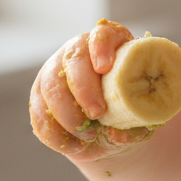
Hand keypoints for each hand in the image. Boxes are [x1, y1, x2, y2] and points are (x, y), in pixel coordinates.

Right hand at [29, 20, 151, 160]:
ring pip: (50, 86)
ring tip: (88, 137)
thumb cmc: (132, 114)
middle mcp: (81, 54)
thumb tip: (117, 134)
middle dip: (83, 88)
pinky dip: (54, 132)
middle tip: (97, 113)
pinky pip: (38, 112)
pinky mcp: (40, 95)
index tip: (105, 68)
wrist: (112, 132)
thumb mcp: (142, 117)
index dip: (102, 47)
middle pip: (74, 59)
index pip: (105, 34)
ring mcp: (56, 72)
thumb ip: (136, 124)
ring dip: (67, 114)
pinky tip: (74, 145)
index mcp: (113, 48)